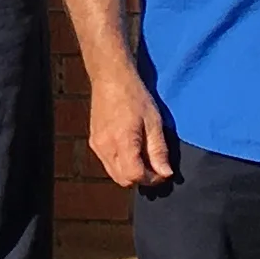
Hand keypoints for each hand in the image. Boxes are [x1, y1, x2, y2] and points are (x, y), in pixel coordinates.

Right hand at [87, 67, 174, 191]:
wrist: (110, 78)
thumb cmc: (135, 96)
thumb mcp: (154, 122)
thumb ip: (158, 150)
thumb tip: (166, 174)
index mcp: (122, 142)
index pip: (135, 176)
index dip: (152, 179)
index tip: (164, 171)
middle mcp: (105, 147)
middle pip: (123, 180)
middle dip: (142, 179)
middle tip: (156, 167)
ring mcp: (97, 145)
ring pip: (114, 174)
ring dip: (131, 173)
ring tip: (145, 159)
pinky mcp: (93, 142)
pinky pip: (107, 164)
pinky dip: (121, 165)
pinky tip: (132, 151)